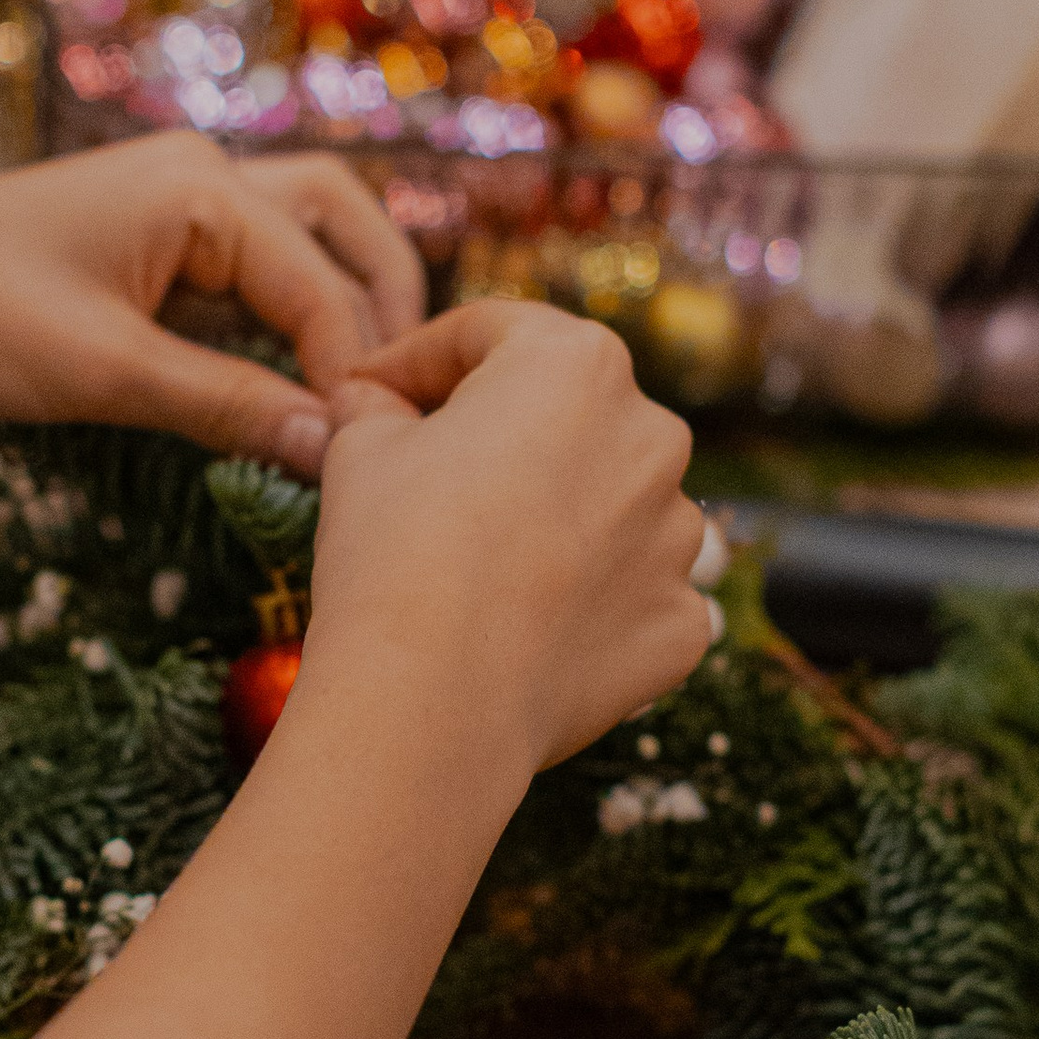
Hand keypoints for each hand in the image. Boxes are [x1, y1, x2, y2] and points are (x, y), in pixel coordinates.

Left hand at [0, 139, 423, 469]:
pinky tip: (290, 394)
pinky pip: (245, 279)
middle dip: (381, 308)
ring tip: (359, 403)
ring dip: (338, 313)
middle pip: (341, 226)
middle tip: (399, 405)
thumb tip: (331, 450)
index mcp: (198, 183)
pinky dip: (282, 329)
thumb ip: (225, 408)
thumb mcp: (103, 374)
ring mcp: (171, 208)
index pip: (320, 282)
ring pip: (301, 246)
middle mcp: (198, 176)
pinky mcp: (142, 251)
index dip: (353, 372)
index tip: (370, 454)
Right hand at [300, 304, 710, 774]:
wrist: (433, 703)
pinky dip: (592, 603)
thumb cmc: (394, 554)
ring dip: (557, 520)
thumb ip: (374, 406)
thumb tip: (368, 399)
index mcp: (578, 365)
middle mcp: (653, 436)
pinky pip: (635, 594)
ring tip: (482, 565)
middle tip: (424, 476)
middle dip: (500, 438)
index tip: (370, 394)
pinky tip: (530, 627)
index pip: (490, 336)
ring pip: (612, 508)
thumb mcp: (359, 450)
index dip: (415, 361)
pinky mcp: (679, 621)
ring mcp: (678, 536)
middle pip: (565, 419)